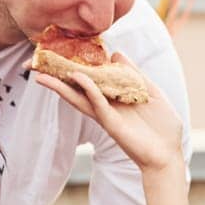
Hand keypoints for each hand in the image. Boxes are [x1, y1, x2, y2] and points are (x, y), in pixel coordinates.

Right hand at [33, 56, 182, 173]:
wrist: (169, 154)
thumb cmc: (164, 128)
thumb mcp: (152, 94)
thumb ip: (136, 75)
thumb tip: (116, 54)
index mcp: (116, 95)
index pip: (94, 77)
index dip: (79, 65)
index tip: (63, 50)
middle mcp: (107, 104)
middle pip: (78, 87)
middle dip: (57, 77)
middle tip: (35, 64)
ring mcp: (107, 114)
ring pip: (79, 96)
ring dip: (61, 85)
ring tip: (40, 74)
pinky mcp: (110, 123)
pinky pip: (97, 103)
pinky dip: (88, 89)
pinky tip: (78, 77)